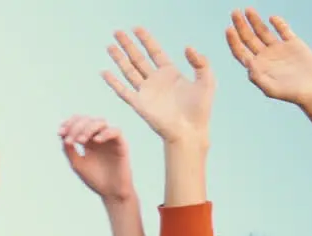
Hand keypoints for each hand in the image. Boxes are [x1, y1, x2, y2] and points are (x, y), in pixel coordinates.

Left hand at [59, 116, 133, 201]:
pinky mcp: (121, 144)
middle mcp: (99, 136)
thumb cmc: (94, 179)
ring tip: (80, 141)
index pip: (78, 122)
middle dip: (76, 127)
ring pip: (100, 122)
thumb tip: (63, 136)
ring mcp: (110, 139)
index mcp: (87, 140)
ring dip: (88, 128)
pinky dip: (105, 133)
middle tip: (70, 140)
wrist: (110, 192)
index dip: (69, 123)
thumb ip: (69, 150)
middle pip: (88, 120)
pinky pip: (115, 131)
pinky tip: (96, 141)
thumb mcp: (77, 164)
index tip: (60, 133)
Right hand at [103, 28, 213, 146]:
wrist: (190, 132)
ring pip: (128, 70)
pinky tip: (105, 72)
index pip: (155, 52)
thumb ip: (201, 62)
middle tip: (117, 31)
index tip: (137, 28)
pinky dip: (113, 82)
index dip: (146, 39)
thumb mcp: (206, 81)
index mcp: (170, 73)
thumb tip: (188, 47)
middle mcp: (155, 81)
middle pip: (138, 58)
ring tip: (109, 46)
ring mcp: (146, 92)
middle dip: (128, 44)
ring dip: (119, 58)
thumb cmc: (200, 110)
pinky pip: (123, 91)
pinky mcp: (139, 104)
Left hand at [226, 9, 311, 108]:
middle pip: (249, 38)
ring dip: (255, 20)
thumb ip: (258, 77)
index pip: (241, 51)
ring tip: (248, 9)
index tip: (229, 29)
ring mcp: (279, 49)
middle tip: (234, 12)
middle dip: (241, 25)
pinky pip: (283, 29)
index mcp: (257, 67)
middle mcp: (266, 57)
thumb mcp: (272, 89)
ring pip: (263, 31)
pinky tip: (272, 18)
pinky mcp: (293, 43)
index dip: (233, 40)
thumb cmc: (293, 94)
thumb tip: (247, 62)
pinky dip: (278, 23)